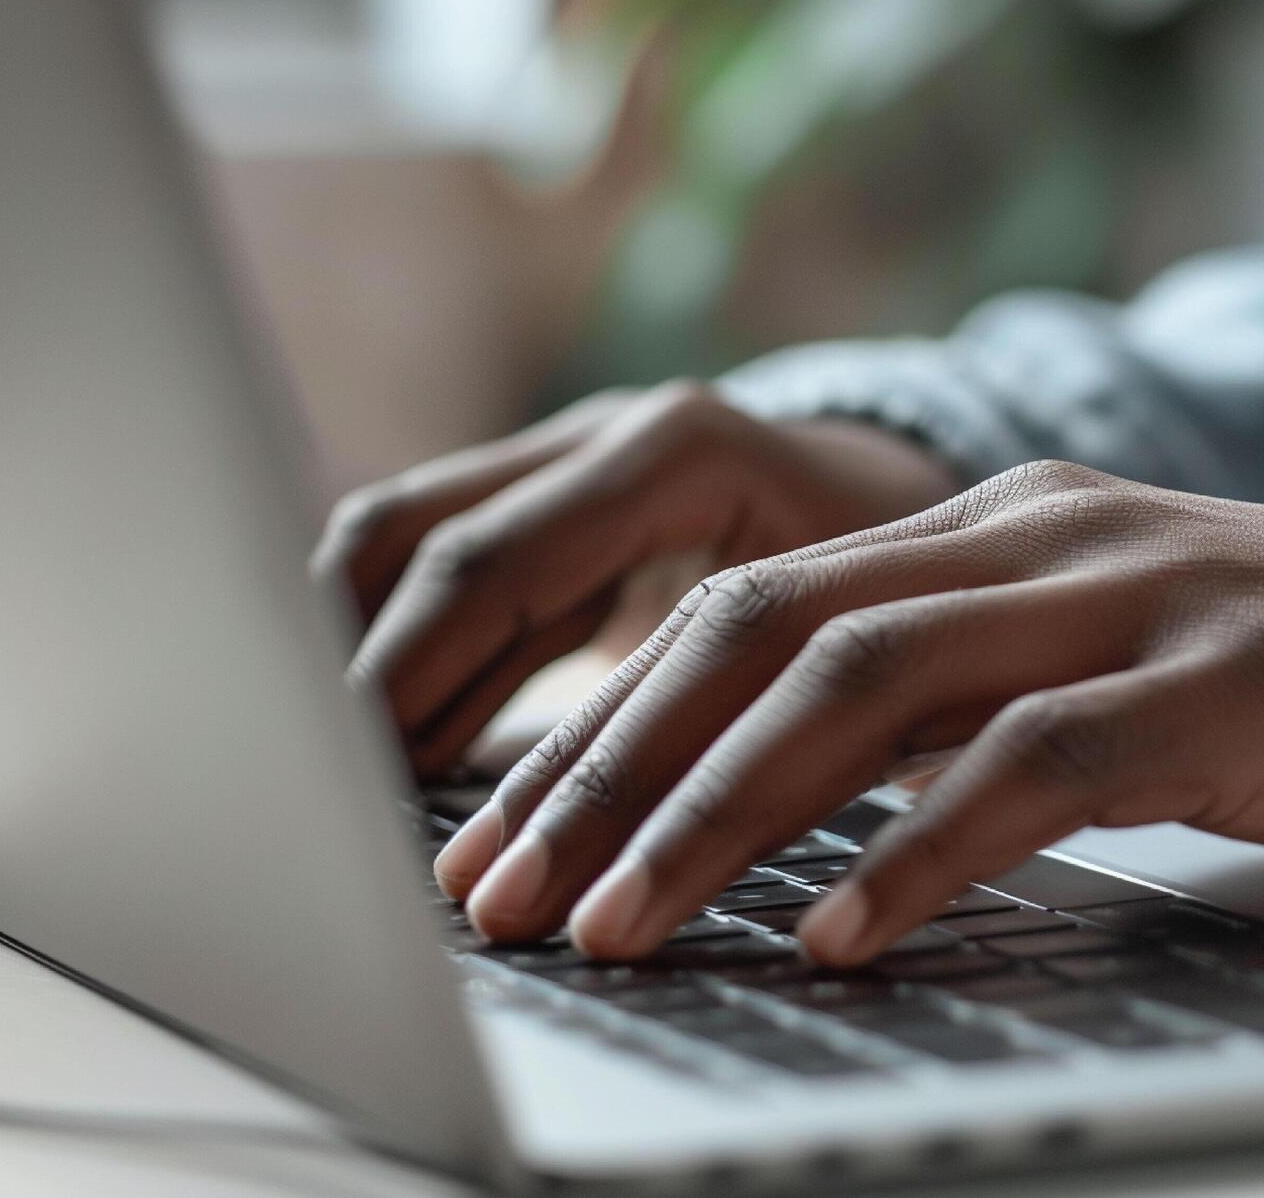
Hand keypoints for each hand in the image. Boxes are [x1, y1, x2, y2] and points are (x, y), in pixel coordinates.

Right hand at [312, 385, 963, 773]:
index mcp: (678, 451)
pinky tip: (400, 756)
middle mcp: (607, 437)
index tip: (361, 779)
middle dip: (357, 674)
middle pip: (418, 540)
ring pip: (405, 543)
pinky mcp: (561, 510)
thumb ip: (759, 692)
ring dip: (362, 662)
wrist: (941, 487)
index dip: (414, 675)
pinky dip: (411, 658)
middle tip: (322, 798)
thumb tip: (656, 827)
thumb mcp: (862, 622)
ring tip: (335, 784)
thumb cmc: (920, 572)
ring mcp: (575, 460)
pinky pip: (444, 572)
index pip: (493, 560)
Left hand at [432, 461, 1263, 965]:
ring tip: (614, 929)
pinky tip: (842, 938)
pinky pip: (1039, 767)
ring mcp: (1144, 600)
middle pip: (765, 629)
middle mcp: (1052, 540)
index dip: (600, 723)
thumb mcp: (1131, 681)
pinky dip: (920, 852)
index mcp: (1009, 532)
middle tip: (496, 899)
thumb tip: (799, 831)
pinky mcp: (1235, 686)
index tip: (495, 842)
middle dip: (605, 770)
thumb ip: (975, 714)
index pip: (750, 604)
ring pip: (868, 684)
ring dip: (716, 816)